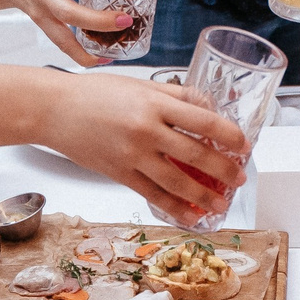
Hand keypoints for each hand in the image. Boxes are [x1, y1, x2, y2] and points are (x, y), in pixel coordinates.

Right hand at [39, 73, 250, 224]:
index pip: (204, 122)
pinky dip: (174, 207)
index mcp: (155, 104)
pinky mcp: (119, 174)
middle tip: (239, 178)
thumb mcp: (141, 85)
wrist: (55, 110)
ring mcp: (132, 155)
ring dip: (203, 195)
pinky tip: (190, 214)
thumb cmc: (96, 93)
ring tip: (221, 204)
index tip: (243, 145)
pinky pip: (152, 194)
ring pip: (176, 181)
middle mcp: (146, 130)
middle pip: (196, 155)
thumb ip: (177, 96)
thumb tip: (210, 108)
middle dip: (224, 170)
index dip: (229, 136)